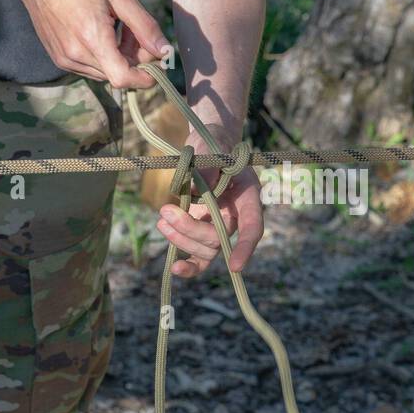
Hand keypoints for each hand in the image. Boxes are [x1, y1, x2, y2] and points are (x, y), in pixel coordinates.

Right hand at [8, 0, 173, 89]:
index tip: (154, 65)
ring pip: (103, 73)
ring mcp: (64, 59)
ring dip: (116, 58)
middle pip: (116, 75)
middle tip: (133, 31)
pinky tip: (98, 31)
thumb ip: (144, 25)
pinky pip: (88, 67)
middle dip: (132, 59)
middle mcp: (75, 54)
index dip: (143, 78)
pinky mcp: (58, 58)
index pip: (122, 78)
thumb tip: (164, 51)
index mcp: (92, 37)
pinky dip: (101, 56)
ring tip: (114, 27)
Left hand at [155, 122, 263, 278]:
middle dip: (190, 230)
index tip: (235, 265)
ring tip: (161, 220)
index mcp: (247, 196)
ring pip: (206, 250)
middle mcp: (236, 215)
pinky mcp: (202, 230)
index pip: (252, 226)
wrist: (206, 146)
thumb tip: (195, 191)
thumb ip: (207, 167)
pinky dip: (187, 263)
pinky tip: (174, 266)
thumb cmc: (213, 146)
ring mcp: (218, 225)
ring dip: (181, 240)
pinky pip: (198, 255)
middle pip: (219, 239)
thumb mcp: (210, 149)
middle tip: (165, 211)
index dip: (245, 247)